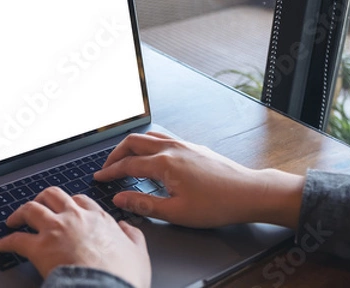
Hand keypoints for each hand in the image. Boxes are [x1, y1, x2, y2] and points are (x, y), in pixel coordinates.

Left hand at [0, 186, 150, 287]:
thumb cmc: (121, 276)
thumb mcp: (138, 253)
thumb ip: (133, 236)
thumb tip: (126, 227)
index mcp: (97, 218)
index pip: (79, 200)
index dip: (70, 203)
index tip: (65, 208)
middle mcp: (74, 217)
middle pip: (52, 195)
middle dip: (42, 198)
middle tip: (37, 205)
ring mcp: (55, 230)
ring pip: (31, 209)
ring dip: (20, 213)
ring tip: (14, 220)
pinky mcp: (38, 248)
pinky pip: (16, 240)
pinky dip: (6, 241)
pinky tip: (1, 245)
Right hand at [94, 132, 304, 228]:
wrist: (249, 193)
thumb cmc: (217, 204)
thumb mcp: (176, 212)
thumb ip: (144, 204)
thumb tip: (121, 198)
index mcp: (164, 163)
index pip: (128, 164)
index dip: (110, 171)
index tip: (100, 177)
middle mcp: (171, 148)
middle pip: (133, 142)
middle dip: (116, 154)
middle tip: (108, 167)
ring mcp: (183, 144)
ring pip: (148, 137)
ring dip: (132, 146)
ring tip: (125, 158)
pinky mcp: (193, 147)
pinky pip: (162, 138)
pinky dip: (148, 144)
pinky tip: (151, 156)